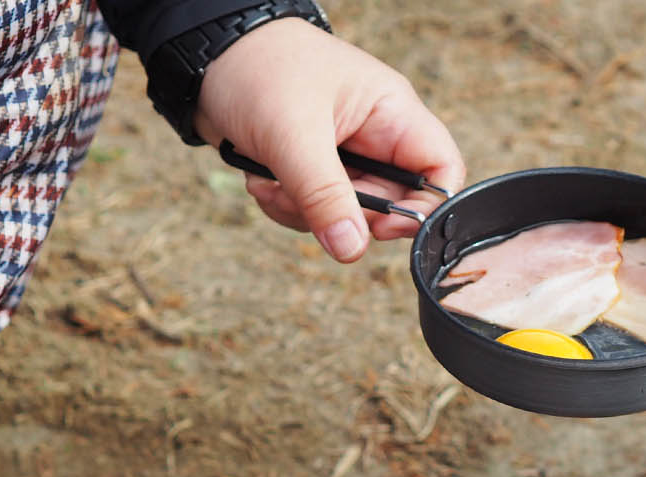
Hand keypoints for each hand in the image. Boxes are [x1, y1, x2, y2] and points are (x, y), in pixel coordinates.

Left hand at [192, 19, 464, 261]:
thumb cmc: (256, 68)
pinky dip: (287, 208)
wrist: (203, 58)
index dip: (424, 208)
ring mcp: (346, 157)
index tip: (381, 225)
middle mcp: (376, 138)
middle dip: (344, 215)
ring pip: (349, 217)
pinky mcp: (314, 171)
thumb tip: (351, 249)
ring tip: (272, 182)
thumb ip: (325, 196)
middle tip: (305, 200)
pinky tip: (263, 180)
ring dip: (306, 214)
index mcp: (391, 113)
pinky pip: (317, 214)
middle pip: (391, 205)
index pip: (441, 170)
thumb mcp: (293, 134)